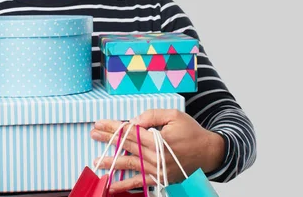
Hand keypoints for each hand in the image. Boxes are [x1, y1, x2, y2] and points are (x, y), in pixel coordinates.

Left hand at [90, 109, 224, 193]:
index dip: (113, 127)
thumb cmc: (192, 131)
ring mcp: (158, 169)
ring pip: (130, 165)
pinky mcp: (160, 178)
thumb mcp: (173, 115)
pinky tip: (112, 186)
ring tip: (96, 161)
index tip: (100, 123)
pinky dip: (126, 185)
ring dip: (112, 162)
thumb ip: (151, 115)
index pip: (130, 132)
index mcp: (159, 140)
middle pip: (127, 147)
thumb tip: (133, 122)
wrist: (209, 152)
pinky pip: (141, 182)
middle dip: (108, 139)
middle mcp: (157, 157)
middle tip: (93, 134)